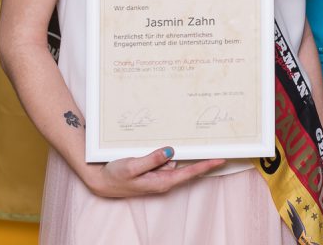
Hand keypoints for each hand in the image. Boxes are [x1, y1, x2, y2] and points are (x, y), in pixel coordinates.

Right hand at [86, 146, 224, 198]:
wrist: (101, 180)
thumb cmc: (115, 176)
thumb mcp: (131, 166)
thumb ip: (151, 160)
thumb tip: (171, 152)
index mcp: (161, 182)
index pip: (189, 173)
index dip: (206, 166)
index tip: (221, 159)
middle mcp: (164, 180)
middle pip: (187, 166)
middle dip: (198, 155)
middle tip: (211, 141)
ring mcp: (159, 175)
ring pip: (174, 159)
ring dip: (174, 151)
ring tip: (168, 139)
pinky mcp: (154, 170)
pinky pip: (165, 158)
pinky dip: (165, 152)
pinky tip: (156, 146)